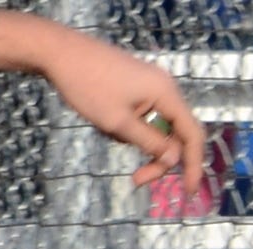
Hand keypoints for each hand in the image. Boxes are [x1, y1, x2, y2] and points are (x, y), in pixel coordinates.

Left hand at [37, 35, 204, 191]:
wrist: (58, 52)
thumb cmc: (86, 86)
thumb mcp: (118, 123)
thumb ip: (150, 143)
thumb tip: (174, 160)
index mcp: (166, 93)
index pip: (193, 135)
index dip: (193, 165)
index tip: (187, 192)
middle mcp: (165, 87)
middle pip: (176, 133)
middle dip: (158, 158)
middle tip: (137, 179)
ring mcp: (151, 85)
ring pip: (157, 126)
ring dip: (138, 141)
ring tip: (107, 133)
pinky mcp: (137, 85)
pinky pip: (144, 115)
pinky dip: (130, 128)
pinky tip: (106, 122)